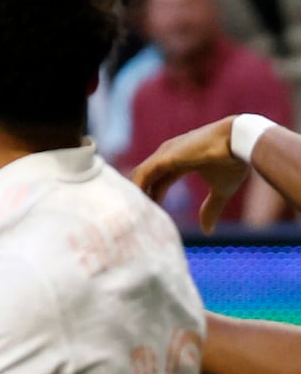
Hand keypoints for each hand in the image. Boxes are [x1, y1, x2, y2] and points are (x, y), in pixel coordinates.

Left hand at [132, 116, 248, 233]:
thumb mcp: (221, 190)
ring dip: (136, 194)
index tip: (152, 215)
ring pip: (140, 175)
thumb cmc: (233, 162)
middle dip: (141, 197)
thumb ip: (211, 209)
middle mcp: (169, 155)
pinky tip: (137, 204)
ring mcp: (165, 154)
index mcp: (180, 161)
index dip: (154, 196)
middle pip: (146, 177)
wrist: (239, 141)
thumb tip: (207, 232)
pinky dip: (138, 188)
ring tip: (134, 214)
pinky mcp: (165, 156)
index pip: (159, 180)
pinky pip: (142, 174)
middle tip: (138, 218)